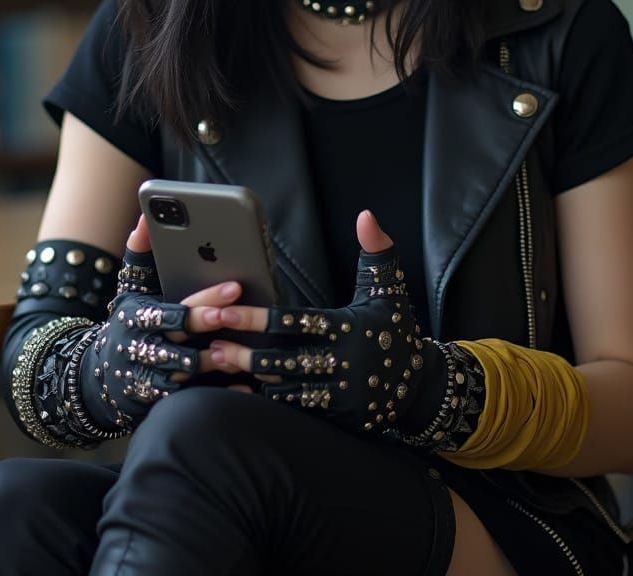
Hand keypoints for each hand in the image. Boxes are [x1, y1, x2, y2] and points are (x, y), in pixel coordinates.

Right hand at [79, 216, 249, 430]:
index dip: (203, 299)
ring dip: (215, 363)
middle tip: (238, 315)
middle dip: (208, 325)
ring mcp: (148, 377)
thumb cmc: (129, 321)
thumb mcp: (130, 287)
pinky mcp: (157, 402)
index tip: (234, 288)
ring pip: (185, 372)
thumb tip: (146, 215)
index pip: (172, 308)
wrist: (95, 377)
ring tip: (241, 352)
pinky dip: (218, 394)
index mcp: (137, 316)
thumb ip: (140, 253)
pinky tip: (244, 388)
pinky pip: (191, 399)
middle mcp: (141, 346)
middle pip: (179, 337)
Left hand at [206, 210, 440, 433]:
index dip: (260, 318)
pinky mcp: (339, 417)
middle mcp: (342, 362)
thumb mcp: (389, 289)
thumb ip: (375, 252)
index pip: (296, 322)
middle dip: (246, 352)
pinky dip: (268, 403)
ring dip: (250, 377)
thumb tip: (366, 216)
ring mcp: (340, 394)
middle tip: (211, 342)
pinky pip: (296, 411)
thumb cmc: (398, 330)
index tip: (228, 311)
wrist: (421, 386)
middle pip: (285, 358)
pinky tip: (242, 395)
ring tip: (218, 365)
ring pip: (286, 387)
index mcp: (348, 328)